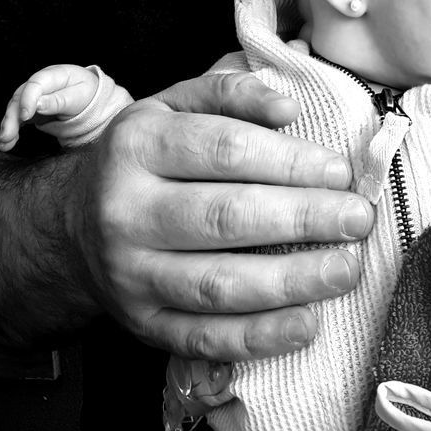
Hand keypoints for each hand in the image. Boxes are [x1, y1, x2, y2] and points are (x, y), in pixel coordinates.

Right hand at [0, 63, 99, 149]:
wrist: (92, 98)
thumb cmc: (87, 94)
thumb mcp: (79, 97)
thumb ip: (59, 100)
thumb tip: (38, 104)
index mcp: (56, 74)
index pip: (36, 83)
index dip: (28, 99)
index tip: (25, 116)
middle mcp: (41, 82)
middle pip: (21, 96)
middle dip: (12, 116)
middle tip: (7, 135)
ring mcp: (34, 94)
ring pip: (15, 107)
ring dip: (8, 125)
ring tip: (5, 142)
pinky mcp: (31, 107)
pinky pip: (18, 117)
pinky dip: (12, 129)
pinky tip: (7, 143)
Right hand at [64, 67, 372, 359]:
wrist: (72, 224)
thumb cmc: (147, 157)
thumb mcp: (174, 105)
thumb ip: (231, 93)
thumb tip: (288, 105)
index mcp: (138, 144)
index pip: (224, 150)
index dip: (288, 161)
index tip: (339, 171)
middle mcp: (127, 210)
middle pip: (225, 216)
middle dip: (302, 219)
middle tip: (358, 218)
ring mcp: (131, 273)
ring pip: (218, 283)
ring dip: (292, 280)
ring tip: (347, 268)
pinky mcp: (141, 324)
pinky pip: (204, 337)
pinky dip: (259, 336)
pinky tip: (307, 322)